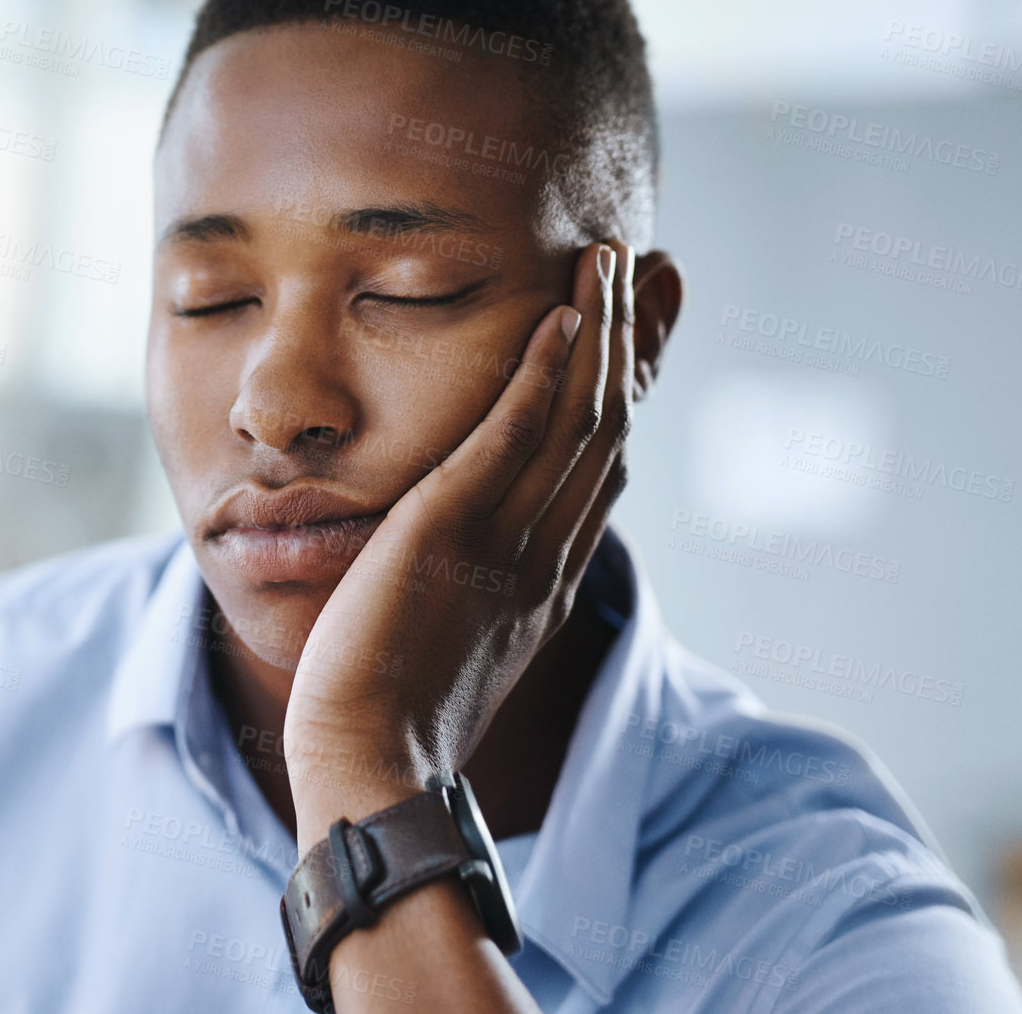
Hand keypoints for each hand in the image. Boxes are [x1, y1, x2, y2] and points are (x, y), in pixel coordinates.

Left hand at [283, 240, 641, 843]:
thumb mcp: (462, 635)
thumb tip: (480, 553)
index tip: (645, 332)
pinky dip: (541, 374)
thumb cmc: (394, 709)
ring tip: (606, 260)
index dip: (630, 392)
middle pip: (609, 427)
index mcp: (549, 576)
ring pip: (575, 419)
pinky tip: (556, 317)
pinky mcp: (452, 527)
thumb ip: (486, 583)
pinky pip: (511, 437)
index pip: (606, 466)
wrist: (369, 762)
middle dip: (634, 342)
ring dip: (597, 333)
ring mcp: (508, 538)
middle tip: (652, 268)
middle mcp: (546, 551)